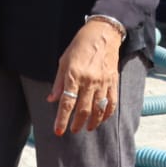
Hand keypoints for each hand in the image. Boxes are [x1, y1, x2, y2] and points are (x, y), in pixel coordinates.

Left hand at [49, 20, 121, 135]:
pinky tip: (102, 119)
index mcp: (74, 75)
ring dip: (93, 122)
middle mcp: (89, 81)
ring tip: (87, 128)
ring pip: (99, 109)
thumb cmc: (79, 47)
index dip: (62, 119)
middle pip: (84, 109)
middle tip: (72, 130)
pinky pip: (111, 102)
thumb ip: (58, 82)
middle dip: (77, 123)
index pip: (67, 102)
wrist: (102, 35)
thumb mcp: (63, 62)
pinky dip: (107, 114)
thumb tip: (51, 99)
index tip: (58, 131)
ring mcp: (103, 82)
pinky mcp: (113, 82)